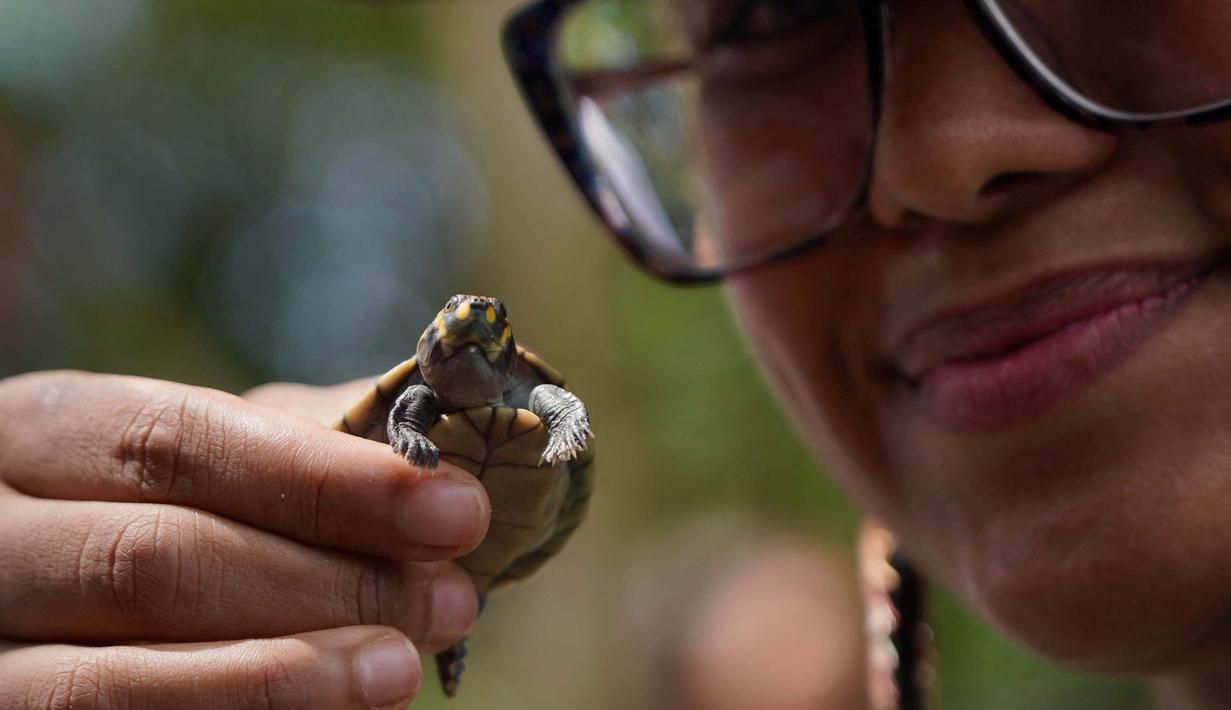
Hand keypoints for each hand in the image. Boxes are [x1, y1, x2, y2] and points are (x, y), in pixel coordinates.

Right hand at [0, 371, 490, 708]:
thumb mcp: (213, 458)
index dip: (326, 480)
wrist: (52, 599)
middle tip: (452, 598)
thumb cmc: (157, 508)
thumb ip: (302, 440)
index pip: (177, 442)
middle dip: (326, 582)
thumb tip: (433, 430)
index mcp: (40, 429)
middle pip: (155, 559)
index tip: (455, 510)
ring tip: (400, 670)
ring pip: (112, 683)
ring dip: (281, 677)